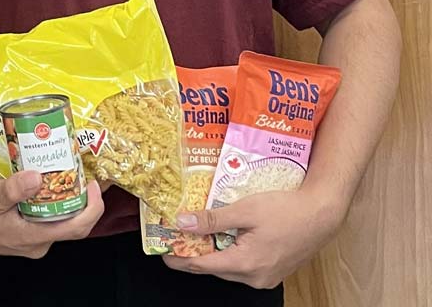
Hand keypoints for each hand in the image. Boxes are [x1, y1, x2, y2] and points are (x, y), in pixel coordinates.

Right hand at [0, 170, 104, 259]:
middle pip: (72, 224)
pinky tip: (48, 183)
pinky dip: (52, 201)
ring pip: (59, 220)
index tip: (95, 184)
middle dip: (83, 199)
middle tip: (83, 172)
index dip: (92, 207)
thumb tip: (36, 177)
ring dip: (67, 198)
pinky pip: (47, 218)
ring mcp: (30, 239)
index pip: (76, 228)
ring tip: (67, 172)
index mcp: (32, 237)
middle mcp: (36, 243)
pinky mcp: (23, 233)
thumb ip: (13, 188)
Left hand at [164, 189, 345, 288]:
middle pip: (214, 268)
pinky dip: (229, 253)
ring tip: (196, 236)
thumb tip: (183, 223)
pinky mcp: (273, 271)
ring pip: (228, 268)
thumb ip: (212, 219)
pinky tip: (223, 237)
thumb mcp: (245, 210)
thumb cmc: (288, 209)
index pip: (202, 266)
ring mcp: (266, 277)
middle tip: (176, 239)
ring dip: (212, 253)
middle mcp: (256, 277)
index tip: (163, 251)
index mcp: (246, 264)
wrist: (323, 213)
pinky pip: (243, 266)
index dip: (179, 258)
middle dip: (193, 254)